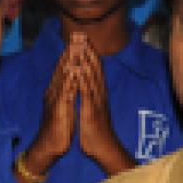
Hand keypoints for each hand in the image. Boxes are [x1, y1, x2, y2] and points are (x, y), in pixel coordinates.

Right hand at [26, 35, 81, 172]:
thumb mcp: (63, 106)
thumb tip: (70, 81)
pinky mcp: (58, 110)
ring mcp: (55, 100)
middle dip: (70, 51)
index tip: (77, 38)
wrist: (48, 146)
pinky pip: (65, 92)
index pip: (63, 68)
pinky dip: (70, 80)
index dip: (70, 52)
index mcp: (56, 91)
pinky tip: (74, 71)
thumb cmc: (58, 128)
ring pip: (63, 77)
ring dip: (69, 61)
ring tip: (76, 46)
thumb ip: (65, 92)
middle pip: (62, 68)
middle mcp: (54, 92)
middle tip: (76, 34)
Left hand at [71, 42, 129, 172]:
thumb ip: (91, 96)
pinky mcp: (91, 111)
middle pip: (94, 67)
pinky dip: (83, 80)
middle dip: (88, 50)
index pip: (94, 68)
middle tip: (81, 33)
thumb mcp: (93, 108)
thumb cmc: (96, 130)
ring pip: (92, 77)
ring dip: (86, 61)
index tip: (83, 38)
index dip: (89, 52)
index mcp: (97, 92)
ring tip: (81, 45)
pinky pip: (87, 93)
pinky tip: (79, 70)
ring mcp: (96, 101)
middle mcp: (99, 93)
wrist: (103, 148)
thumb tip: (88, 85)